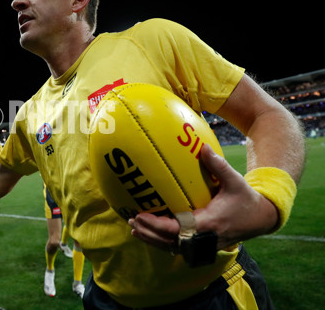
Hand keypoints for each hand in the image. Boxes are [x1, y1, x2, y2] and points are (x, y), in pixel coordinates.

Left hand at [128, 144, 278, 251]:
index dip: (157, 225)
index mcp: (209, 223)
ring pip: (172, 247)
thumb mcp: (235, 181)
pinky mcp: (202, 245)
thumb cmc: (245, 198)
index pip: (177, 229)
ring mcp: (203, 244)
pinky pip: (178, 246)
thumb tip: (203, 147)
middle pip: (169, 241)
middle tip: (131, 220)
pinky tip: (148, 234)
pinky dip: (162, 242)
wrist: (261, 219)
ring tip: (134, 227)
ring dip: (152, 239)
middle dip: (149, 233)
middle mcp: (204, 237)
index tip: (141, 216)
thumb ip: (218, 165)